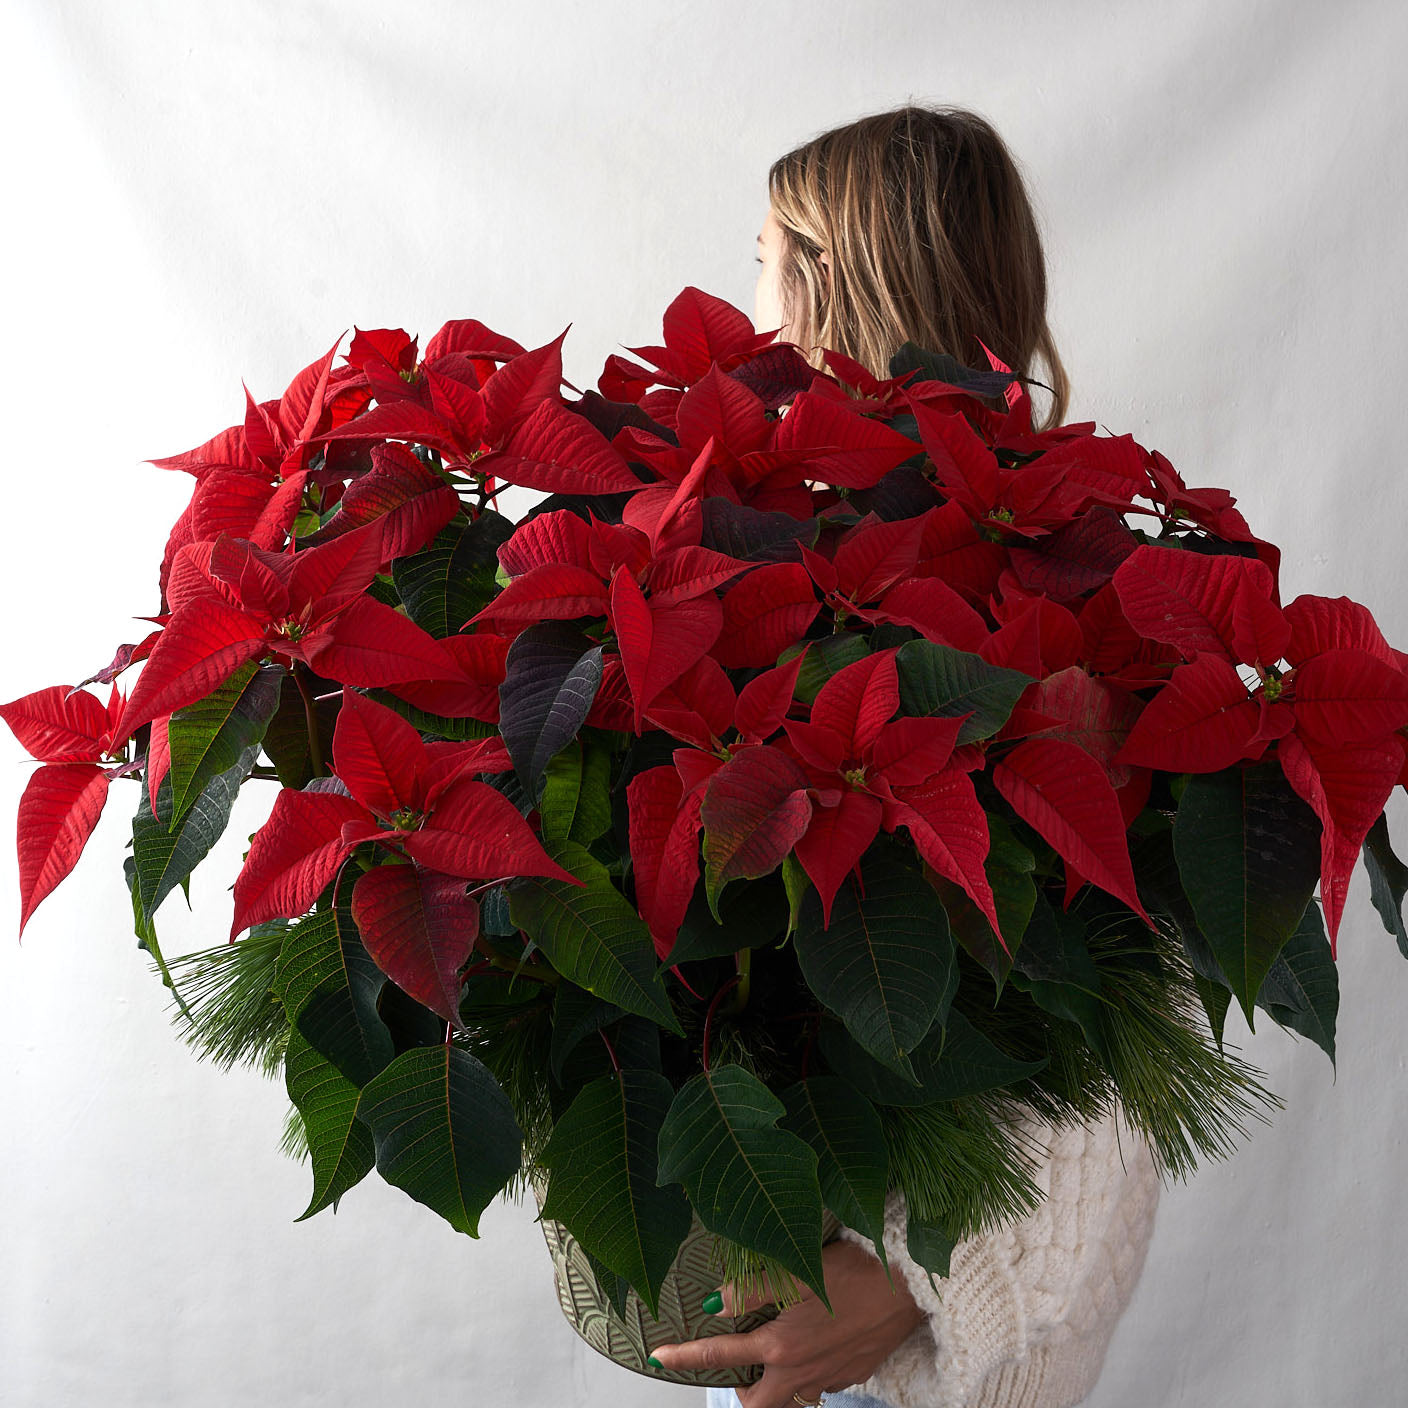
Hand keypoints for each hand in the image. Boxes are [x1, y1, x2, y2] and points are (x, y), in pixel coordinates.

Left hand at [647, 1239, 925, 1407]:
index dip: (684, 1357)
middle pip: (757, 1404)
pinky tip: (814, 1343)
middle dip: (740, 1392)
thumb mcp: (797, 1270)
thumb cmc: (854, 1269)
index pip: (720, 1356)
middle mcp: (800, 1370)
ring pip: (790, 1399)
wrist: (910, 1285)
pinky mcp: (851, 1375)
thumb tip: (714, 1304)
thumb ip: (752, 1289)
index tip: (658, 1357)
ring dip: (775, 1385)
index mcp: (781, 1343)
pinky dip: (807, 1372)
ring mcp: (828, 1378)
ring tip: (773, 1356)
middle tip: (733, 1368)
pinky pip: (820, 1385)